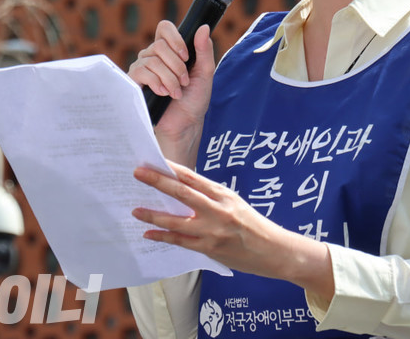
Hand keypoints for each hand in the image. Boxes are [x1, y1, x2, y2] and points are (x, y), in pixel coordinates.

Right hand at [128, 22, 214, 164]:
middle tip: (184, 81)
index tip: (186, 56)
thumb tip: (203, 27)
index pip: (164, 28)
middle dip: (176, 65)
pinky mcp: (134, 83)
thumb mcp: (205, 72)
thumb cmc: (195, 99)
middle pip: (159, 45)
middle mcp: (153, 56)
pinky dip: (157, 82)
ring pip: (152, 60)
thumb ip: (204, 50)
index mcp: (170, 51)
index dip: (174, 38)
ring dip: (169, 78)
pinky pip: (141, 72)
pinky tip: (164, 93)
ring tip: (176, 92)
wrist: (185, 124)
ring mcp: (142, 68)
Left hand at [132, 161, 333, 299]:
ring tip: (136, 209)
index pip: (193, 177)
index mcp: (224, 194)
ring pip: (176, 219)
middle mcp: (218, 209)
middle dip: (158, 181)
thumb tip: (183, 192)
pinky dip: (163, 236)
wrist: (274, 250)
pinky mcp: (210, 248)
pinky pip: (180, 241)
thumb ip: (212, 199)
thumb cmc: (253, 226)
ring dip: (153, 214)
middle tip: (138, 173)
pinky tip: (149, 233)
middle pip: (182, 192)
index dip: (172, 168)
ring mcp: (213, 230)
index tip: (154, 160)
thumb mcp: (235, 204)